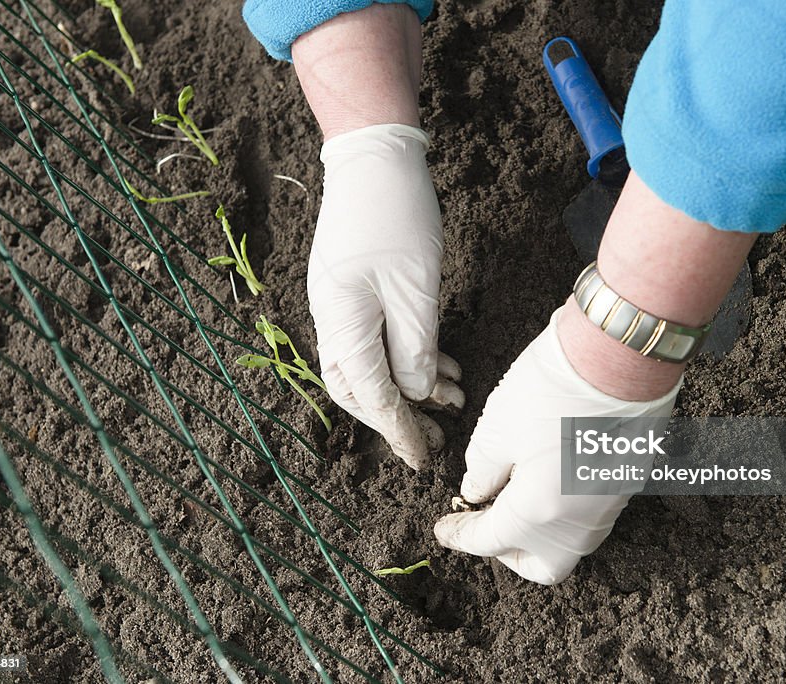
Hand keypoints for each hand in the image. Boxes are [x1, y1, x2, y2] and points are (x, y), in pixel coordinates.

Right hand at [308, 124, 463, 469]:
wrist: (374, 154)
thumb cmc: (395, 215)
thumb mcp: (416, 289)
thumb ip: (415, 349)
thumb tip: (415, 394)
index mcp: (342, 324)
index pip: (372, 396)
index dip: (399, 431)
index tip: (423, 459)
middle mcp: (332, 320)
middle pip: (360, 390)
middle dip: (398, 418)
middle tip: (435, 439)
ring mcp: (340, 303)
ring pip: (370, 365)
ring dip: (409, 387)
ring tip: (452, 398)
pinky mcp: (355, 288)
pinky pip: (377, 337)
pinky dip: (409, 356)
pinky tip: (442, 362)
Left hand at [434, 309, 679, 583]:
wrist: (619, 353)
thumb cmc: (555, 387)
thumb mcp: (498, 428)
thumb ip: (482, 470)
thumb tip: (476, 492)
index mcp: (539, 512)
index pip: (490, 541)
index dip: (461, 535)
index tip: (445, 528)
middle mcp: (578, 522)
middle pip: (542, 565)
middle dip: (509, 551)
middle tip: (487, 522)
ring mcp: (609, 505)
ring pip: (570, 543)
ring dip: (539, 531)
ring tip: (515, 494)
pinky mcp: (629, 483)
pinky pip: (590, 516)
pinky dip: (564, 510)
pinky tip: (548, 476)